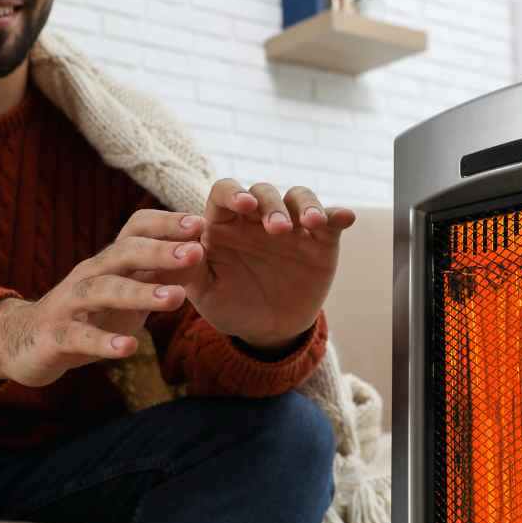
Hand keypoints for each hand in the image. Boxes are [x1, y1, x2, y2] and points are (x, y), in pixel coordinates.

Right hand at [0, 214, 204, 387]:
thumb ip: (157, 277)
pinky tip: (129, 349)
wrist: (24, 342)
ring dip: (139, 293)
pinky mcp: (55, 337)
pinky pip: (79, 337)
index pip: (135, 229)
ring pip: (102, 291)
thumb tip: (199, 254)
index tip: (201, 223)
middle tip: (196, 252)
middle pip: (123, 254)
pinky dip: (103, 342)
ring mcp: (69, 304)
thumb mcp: (126, 295)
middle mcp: (88, 275)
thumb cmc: (87, 316)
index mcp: (108, 262)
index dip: (166, 224)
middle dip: (160, 252)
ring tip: (175, 299)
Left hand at [178, 178, 355, 350]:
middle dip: (271, 205)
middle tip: (276, 229)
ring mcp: (292, 226)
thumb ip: (187, 270)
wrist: (266, 330)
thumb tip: (177, 251)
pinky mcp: (320, 240)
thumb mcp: (204, 293)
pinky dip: (337, 214)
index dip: (235, 194)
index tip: (243, 206)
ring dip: (305, 205)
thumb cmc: (229, 305)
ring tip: (309, 224)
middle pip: (264, 192)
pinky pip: (331, 220)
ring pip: (299, 198)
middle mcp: (258, 218)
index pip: (226, 193)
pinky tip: (345, 217)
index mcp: (225, 223)